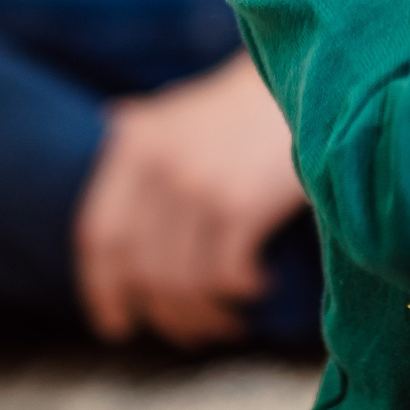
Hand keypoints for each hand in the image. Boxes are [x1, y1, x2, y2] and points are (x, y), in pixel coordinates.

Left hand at [74, 51, 305, 347]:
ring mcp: (196, 185)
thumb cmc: (246, 103)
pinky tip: (258, 286)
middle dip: (165, 316)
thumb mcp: (182, 103)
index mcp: (133, 144)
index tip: (116, 324)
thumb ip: (145, 122)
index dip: (102, 289)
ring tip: (231, 319)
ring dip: (208, 316)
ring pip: (183, 283)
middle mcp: (156, 165)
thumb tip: (112, 120)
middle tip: (191, 334)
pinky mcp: (240, 203)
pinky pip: (226, 276)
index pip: (98, 234)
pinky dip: (241, 293)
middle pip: (142, 270)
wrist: (311, 76)